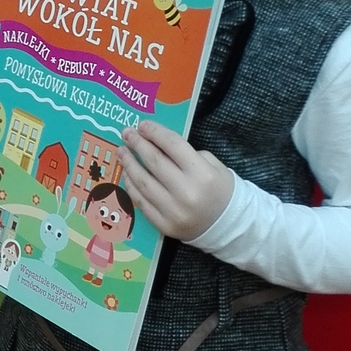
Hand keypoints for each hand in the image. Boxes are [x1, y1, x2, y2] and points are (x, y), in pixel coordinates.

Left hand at [118, 119, 233, 240]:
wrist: (227, 224)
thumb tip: (157, 144)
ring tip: (122, 152)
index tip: (142, 125)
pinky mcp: (164, 225)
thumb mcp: (213, 165)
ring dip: (129, 164)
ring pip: (143, 182)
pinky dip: (131, 187)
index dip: (155, 132)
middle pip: (154, 162)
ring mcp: (173, 211)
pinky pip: (141, 203)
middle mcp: (186, 192)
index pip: (173, 145)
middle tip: (127, 133)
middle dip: (138, 144)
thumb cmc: (221, 189)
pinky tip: (127, 174)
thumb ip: (186, 154)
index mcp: (202, 174)